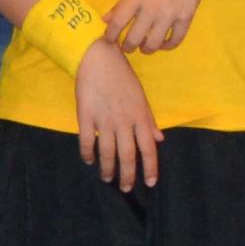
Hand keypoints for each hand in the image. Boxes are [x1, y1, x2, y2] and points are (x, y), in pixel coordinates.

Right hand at [73, 39, 160, 189]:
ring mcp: (105, 119)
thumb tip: (159, 140)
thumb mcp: (141, 97)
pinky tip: (89, 161)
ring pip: (108, 152)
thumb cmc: (122, 76)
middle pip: (128, 155)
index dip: (151, 167)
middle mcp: (125, 121)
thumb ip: (149, 120)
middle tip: (126, 188)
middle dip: (128, 175)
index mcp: (140, 116)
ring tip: (108, 178)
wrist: (98, 57)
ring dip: (108, 168)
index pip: (149, 148)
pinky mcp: (86, 115)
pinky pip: (87, 140)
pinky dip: (88, 154)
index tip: (151, 183)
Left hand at [106, 0, 215, 52]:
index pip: (117, 23)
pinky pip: (174, 40)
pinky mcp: (185, 18)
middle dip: (127, 47)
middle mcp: (151, 8)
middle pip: (133, 39)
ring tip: (144, 48)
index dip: (110, 36)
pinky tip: (163, 43)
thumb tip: (106, 20)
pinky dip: (167, 46)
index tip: (109, 40)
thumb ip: (122, 3)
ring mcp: (169, 14)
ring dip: (146, 50)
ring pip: (153, 44)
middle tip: (127, 47)